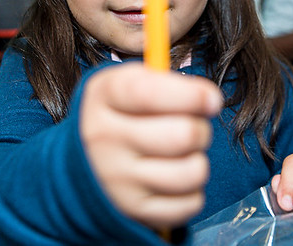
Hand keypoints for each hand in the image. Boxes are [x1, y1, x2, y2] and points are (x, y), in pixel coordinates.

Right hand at [79, 63, 222, 228]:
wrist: (80, 163)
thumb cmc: (118, 115)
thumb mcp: (124, 83)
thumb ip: (163, 81)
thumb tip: (208, 99)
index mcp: (104, 96)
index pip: (150, 94)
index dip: (191, 95)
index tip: (212, 99)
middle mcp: (104, 138)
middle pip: (182, 135)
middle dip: (200, 130)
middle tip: (193, 129)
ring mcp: (117, 179)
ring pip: (191, 172)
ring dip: (198, 161)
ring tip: (184, 156)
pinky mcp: (133, 211)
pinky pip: (189, 203)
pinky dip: (192, 192)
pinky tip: (175, 181)